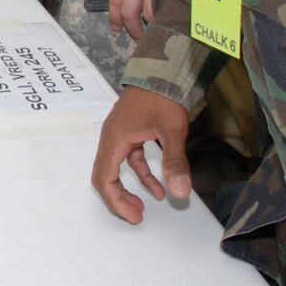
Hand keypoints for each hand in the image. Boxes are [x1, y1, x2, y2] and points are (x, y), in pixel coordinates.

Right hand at [91, 86, 193, 221]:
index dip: (116, 201)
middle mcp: (112, 138)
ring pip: (117, 169)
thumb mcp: (172, 131)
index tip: (135, 215)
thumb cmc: (163, 97)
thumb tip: (181, 193)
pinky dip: (142, 174)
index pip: (104, 178)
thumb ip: (174, 162)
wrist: (164, 69)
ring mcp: (120, 135)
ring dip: (129, 189)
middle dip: (119, 198)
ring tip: (144, 208)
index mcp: (114, 139)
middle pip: (105, 176)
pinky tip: (159, 187)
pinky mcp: (131, 132)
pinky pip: (130, 159)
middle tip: (137, 216)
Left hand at [106, 0, 194, 38]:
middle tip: (136, 36)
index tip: (116, 27)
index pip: (114, 0)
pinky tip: (165, 22)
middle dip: (130, 28)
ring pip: (145, 14)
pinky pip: (163, 7)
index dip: (114, 17)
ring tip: (153, 33)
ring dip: (148, 26)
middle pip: (128, 12)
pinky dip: (163, 17)